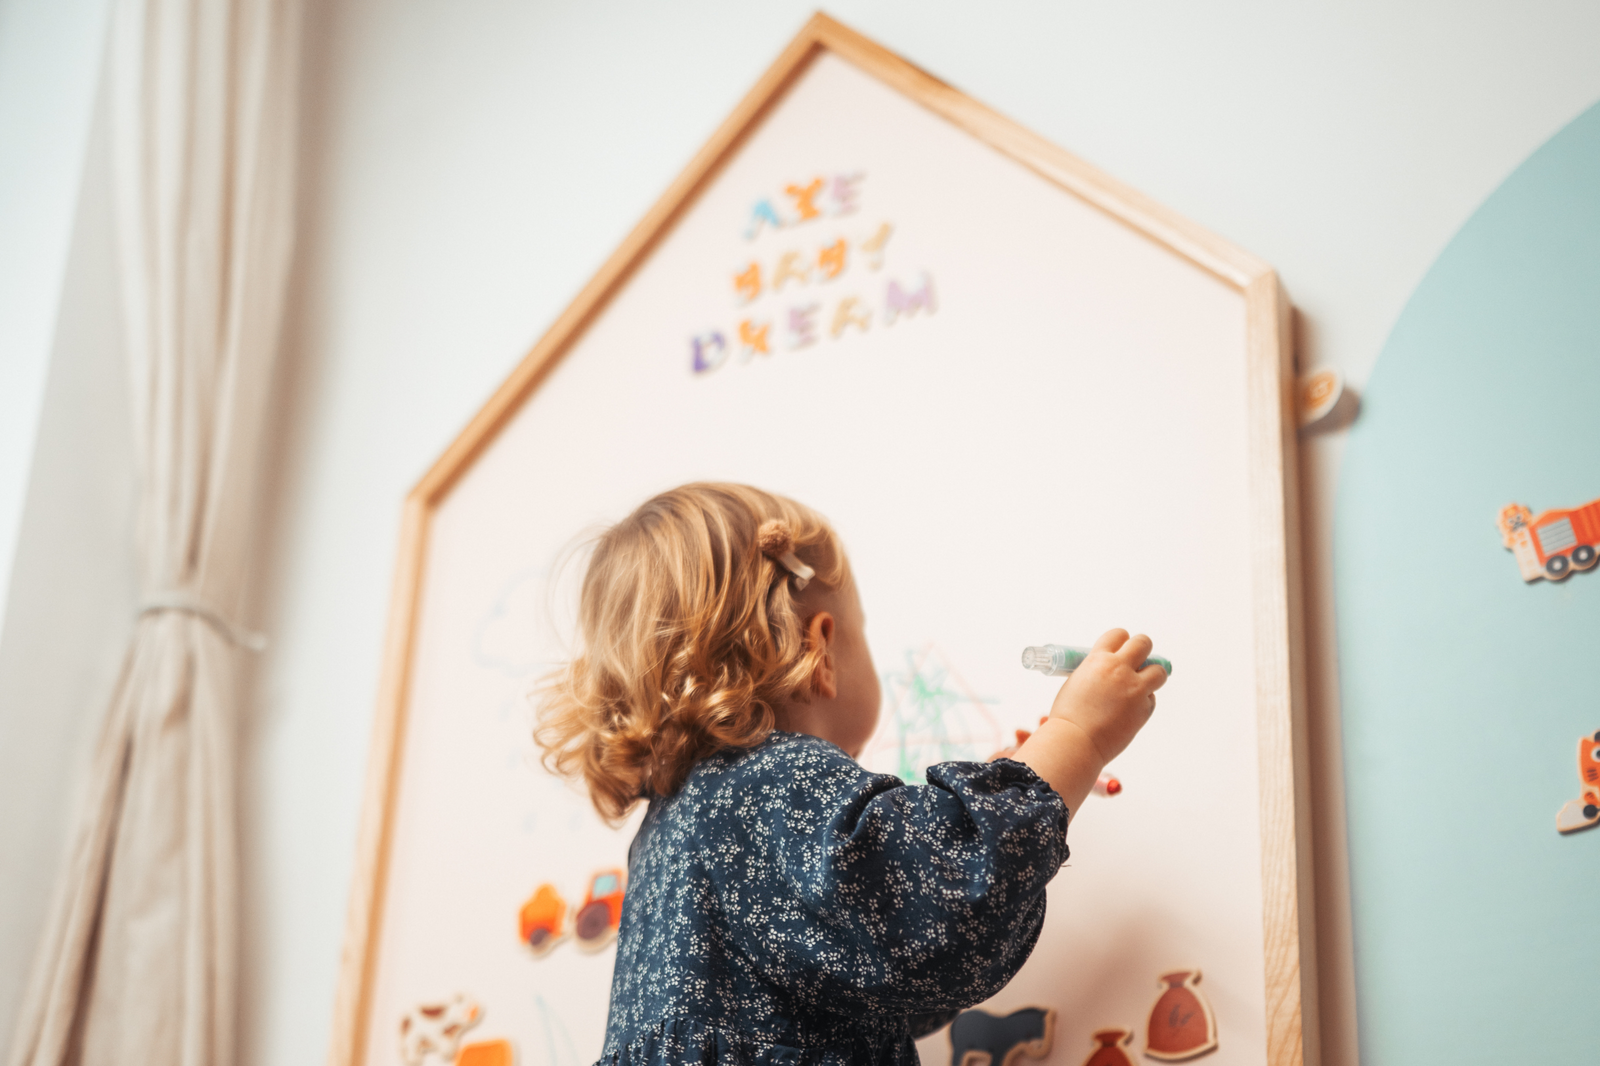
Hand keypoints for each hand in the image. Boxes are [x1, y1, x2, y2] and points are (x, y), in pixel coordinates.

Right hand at [1047, 629, 1165, 764]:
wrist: (1076, 741)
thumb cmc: (1069, 715)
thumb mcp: (1077, 681)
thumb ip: (1095, 671)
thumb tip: (1108, 669)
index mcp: (1098, 659)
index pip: (1119, 634)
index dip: (1122, 641)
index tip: (1122, 648)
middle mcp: (1119, 669)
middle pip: (1143, 643)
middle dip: (1143, 649)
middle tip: (1139, 659)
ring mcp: (1135, 689)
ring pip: (1159, 671)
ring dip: (1152, 674)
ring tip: (1141, 684)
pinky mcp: (1144, 708)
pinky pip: (1151, 699)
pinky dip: (1143, 702)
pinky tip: (1128, 711)